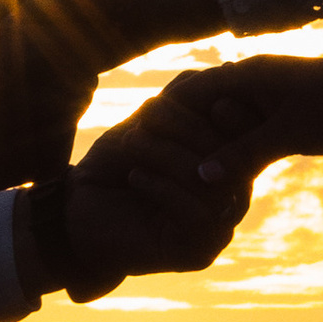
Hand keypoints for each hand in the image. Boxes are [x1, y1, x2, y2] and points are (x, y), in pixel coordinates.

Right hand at [0, 0, 109, 223]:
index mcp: (38, 45)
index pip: (83, 16)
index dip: (57, 17)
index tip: (18, 29)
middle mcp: (56, 90)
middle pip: (85, 59)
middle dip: (57, 53)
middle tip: (5, 65)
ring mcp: (55, 132)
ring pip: (77, 98)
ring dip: (54, 90)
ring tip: (0, 93)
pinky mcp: (47, 164)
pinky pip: (63, 135)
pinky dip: (42, 128)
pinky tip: (1, 125)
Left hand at [18, 110, 252, 304]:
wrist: (75, 215)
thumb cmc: (115, 165)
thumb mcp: (151, 124)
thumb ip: (185, 102)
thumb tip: (224, 68)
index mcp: (226, 167)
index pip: (246, 136)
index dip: (227, 111)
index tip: (189, 91)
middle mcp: (231, 199)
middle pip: (232, 157)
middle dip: (187, 128)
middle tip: (146, 113)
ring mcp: (218, 230)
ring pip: (215, 185)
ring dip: (169, 155)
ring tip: (132, 140)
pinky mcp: (199, 253)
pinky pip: (200, 217)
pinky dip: (164, 189)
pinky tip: (136, 177)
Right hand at [115, 54, 322, 194]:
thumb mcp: (288, 133)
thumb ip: (242, 154)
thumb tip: (199, 178)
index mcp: (248, 76)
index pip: (188, 93)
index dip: (163, 119)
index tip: (137, 145)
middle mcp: (253, 81)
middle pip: (201, 108)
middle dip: (180, 136)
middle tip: (149, 165)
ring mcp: (268, 95)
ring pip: (223, 123)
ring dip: (207, 146)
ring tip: (180, 177)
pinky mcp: (284, 112)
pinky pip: (245, 131)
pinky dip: (233, 150)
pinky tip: (222, 175)